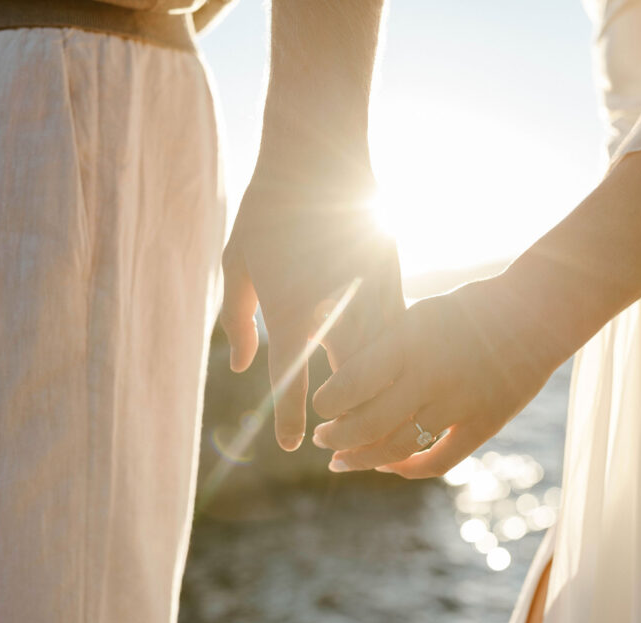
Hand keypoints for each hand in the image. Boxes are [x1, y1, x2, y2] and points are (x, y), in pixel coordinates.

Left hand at [220, 168, 403, 450]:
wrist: (319, 158)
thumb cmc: (267, 211)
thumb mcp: (237, 263)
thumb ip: (237, 319)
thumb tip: (245, 367)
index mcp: (291, 308)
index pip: (292, 378)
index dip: (291, 417)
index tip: (293, 446)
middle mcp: (335, 309)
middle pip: (347, 381)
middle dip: (345, 416)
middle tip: (339, 446)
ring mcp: (369, 295)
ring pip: (381, 360)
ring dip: (377, 392)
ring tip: (376, 422)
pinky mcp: (392, 278)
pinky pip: (397, 331)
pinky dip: (395, 356)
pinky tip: (402, 374)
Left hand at [311, 276, 564, 476]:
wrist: (537, 312)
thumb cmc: (469, 307)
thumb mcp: (419, 313)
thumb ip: (383, 343)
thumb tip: (336, 362)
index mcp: (410, 340)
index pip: (352, 382)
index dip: (327, 402)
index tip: (319, 404)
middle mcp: (431, 376)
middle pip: (367, 423)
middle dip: (335, 437)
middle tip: (322, 439)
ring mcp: (459, 405)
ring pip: (396, 448)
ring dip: (362, 459)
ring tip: (341, 460)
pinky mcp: (484, 425)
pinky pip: (439, 462)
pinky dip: (408, 470)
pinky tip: (388, 467)